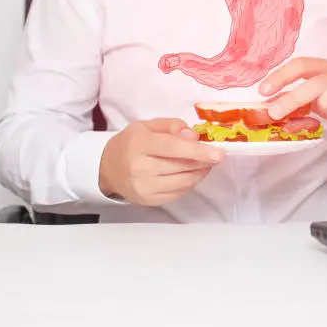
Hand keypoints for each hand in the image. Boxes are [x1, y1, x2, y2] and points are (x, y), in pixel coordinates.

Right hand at [99, 118, 224, 205]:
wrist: (106, 168)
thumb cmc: (131, 143)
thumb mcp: (147, 126)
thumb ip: (172, 126)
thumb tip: (193, 137)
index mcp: (139, 144)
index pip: (173, 148)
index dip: (198, 151)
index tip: (219, 153)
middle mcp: (140, 168)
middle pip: (181, 166)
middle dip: (204, 161)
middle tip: (216, 156)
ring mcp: (144, 187)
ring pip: (183, 182)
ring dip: (200, 173)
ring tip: (206, 164)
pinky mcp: (149, 201)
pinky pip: (178, 193)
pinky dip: (190, 183)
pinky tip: (193, 174)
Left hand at [259, 57, 326, 136]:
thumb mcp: (317, 99)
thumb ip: (295, 101)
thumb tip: (268, 108)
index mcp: (323, 69)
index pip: (300, 65)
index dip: (281, 76)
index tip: (263, 90)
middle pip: (315, 81)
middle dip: (292, 97)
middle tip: (274, 112)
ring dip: (326, 104)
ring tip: (326, 113)